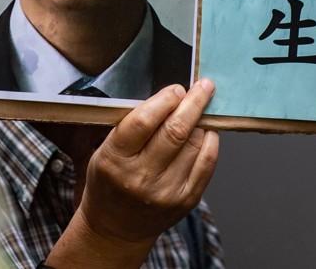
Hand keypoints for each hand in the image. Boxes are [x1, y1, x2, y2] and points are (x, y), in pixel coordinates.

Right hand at [44, 80, 219, 268]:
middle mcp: (141, 177)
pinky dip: (210, 142)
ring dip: (200, 122)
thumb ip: (132, 125)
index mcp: (115, 160)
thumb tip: (170, 97)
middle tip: (203, 87)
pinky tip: (205, 132)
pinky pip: (207, 163)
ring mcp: (166, 192)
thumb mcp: (105, 150)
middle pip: (175, 131)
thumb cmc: (110, 181)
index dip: (165, 99)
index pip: (143, 121)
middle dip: (193, 103)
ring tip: (198, 113)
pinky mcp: (186, 201)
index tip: (176, 89)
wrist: (116, 228)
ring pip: (194, 144)